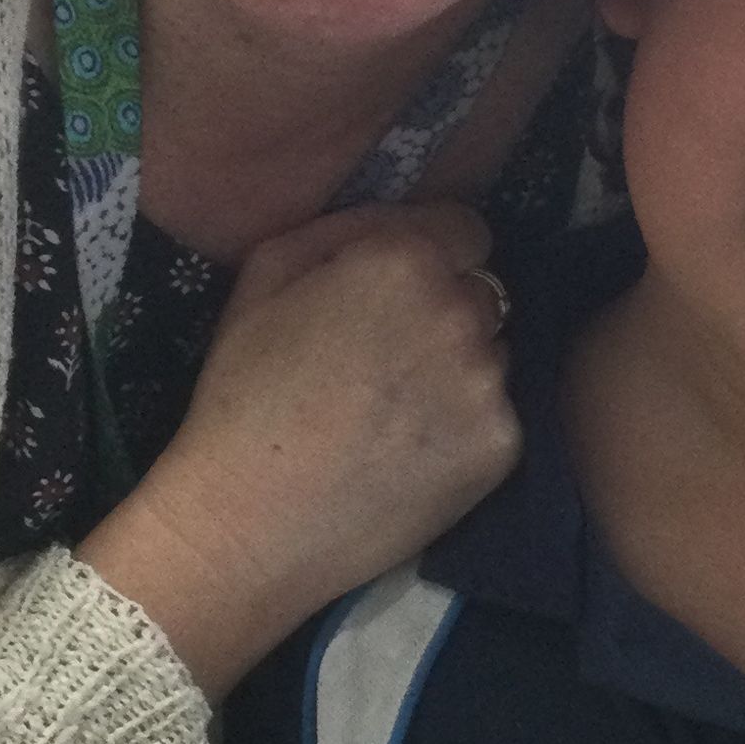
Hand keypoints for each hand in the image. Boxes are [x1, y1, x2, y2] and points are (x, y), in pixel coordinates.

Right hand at [81, 203, 520, 695]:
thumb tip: (402, 218)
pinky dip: (463, 430)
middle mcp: (462, 313)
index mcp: (406, 260)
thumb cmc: (242, 395)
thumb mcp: (264, 274)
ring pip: (492, 355)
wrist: (248, 524)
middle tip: (384, 363)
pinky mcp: (502, 447)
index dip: (429, 259)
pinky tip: (409, 455)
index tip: (393, 297)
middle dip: (445, 314)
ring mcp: (489, 383)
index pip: (466, 231)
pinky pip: (495, 417)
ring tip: (393, 415)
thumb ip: (346, 226)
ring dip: (458, 372)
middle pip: (482, 294)